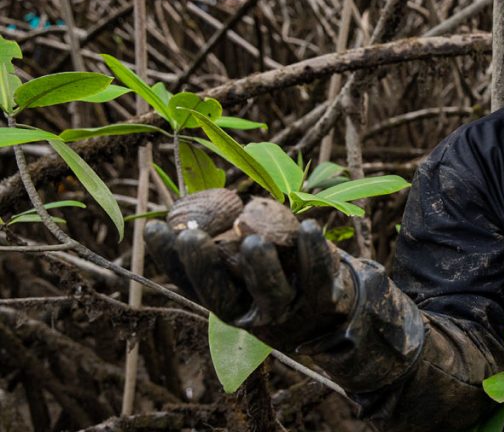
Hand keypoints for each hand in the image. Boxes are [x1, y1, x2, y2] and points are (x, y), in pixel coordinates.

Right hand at [144, 189, 354, 351]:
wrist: (334, 312)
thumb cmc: (278, 277)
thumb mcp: (246, 268)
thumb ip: (224, 244)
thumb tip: (188, 205)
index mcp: (226, 302)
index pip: (190, 284)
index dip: (169, 259)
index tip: (154, 228)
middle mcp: (251, 312)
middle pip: (223, 296)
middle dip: (205, 267)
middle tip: (191, 236)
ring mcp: (289, 311)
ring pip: (271, 294)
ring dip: (261, 267)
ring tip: (252, 240)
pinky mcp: (325, 302)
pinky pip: (319, 279)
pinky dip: (313, 254)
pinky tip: (308, 227)